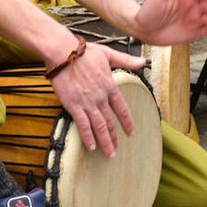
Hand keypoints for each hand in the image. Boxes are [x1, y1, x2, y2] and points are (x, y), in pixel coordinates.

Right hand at [49, 42, 141, 157]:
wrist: (63, 52)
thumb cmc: (84, 52)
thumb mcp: (108, 54)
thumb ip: (126, 60)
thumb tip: (143, 61)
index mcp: (110, 85)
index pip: (122, 108)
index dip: (127, 122)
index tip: (131, 133)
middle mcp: (101, 97)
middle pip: (110, 122)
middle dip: (114, 138)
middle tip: (116, 150)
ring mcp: (87, 102)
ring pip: (99, 127)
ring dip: (105, 142)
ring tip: (109, 154)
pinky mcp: (73, 105)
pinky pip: (82, 125)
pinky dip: (87, 137)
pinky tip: (91, 146)